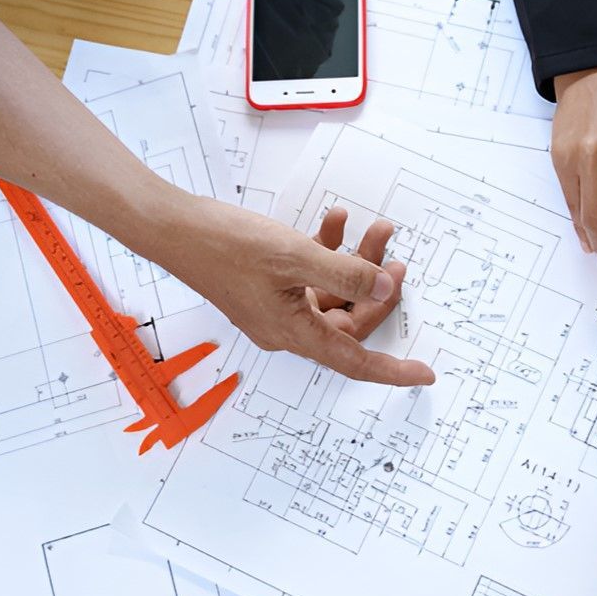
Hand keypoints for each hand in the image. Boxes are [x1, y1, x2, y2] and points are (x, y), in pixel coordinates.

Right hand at [158, 196, 435, 385]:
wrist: (172, 228)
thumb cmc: (223, 246)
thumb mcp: (294, 256)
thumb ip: (346, 273)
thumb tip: (385, 288)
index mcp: (292, 332)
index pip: (354, 360)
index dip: (392, 369)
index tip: (423, 373)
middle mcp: (285, 327)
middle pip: (348, 320)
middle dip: (375, 287)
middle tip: (394, 258)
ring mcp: (275, 306)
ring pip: (331, 293)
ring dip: (354, 263)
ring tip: (370, 229)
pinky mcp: (267, 285)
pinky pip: (309, 276)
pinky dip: (326, 252)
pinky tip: (335, 222)